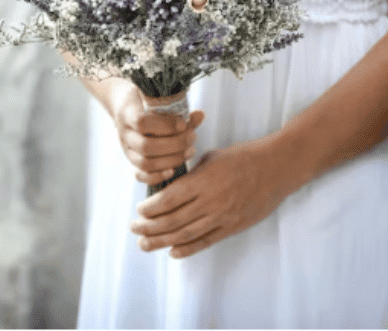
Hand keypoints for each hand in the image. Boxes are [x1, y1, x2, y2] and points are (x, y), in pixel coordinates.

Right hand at [112, 85, 204, 184]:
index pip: (142, 122)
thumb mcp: (157, 100)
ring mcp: (127, 150)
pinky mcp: (132, 162)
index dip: (165, 125)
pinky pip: (140, 176)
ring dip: (171, 160)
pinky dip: (157, 176)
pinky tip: (173, 170)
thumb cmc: (146, 102)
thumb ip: (178, 109)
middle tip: (192, 138)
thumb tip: (200, 115)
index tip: (182, 123)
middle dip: (174, 144)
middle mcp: (125, 134)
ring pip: (145, 163)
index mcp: (128, 114)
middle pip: (146, 146)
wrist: (128, 108)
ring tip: (190, 151)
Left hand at [130, 141, 286, 257]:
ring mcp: (222, 217)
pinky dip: (188, 249)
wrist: (275, 168)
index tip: (139, 211)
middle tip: (134, 229)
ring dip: (162, 241)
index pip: (169, 199)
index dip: (150, 208)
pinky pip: (207, 241)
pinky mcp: (233, 227)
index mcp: (202, 181)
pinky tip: (173, 252)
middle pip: (173, 221)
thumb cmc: (243, 157)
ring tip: (145, 244)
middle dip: (150, 227)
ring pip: (186, 235)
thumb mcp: (212, 157)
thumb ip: (192, 173)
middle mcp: (210, 202)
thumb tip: (172, 184)